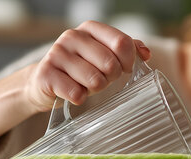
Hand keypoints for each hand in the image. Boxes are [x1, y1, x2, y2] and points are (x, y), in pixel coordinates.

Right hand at [0, 21, 150, 141]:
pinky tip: (72, 93)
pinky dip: (79, 98)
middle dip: (111, 78)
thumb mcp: (103, 55)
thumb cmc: (81, 69)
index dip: (129, 61)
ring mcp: (56, 54)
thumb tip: (146, 53)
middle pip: (111, 63)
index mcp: (89, 28)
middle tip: (101, 80)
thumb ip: (126, 50)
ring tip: (85, 85)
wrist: (45, 82)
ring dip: (95, 89)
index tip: (126, 70)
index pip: (122, 42)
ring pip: (95, 81)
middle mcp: (71, 36)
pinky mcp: (46, 75)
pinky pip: (77, 93)